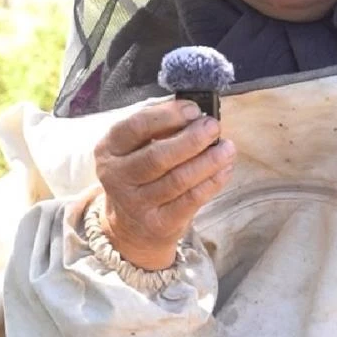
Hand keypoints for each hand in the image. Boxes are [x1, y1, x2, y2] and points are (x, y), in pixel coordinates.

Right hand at [93, 99, 235, 269]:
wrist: (130, 226)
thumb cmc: (139, 175)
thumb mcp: (135, 148)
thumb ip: (159, 128)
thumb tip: (195, 115)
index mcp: (109, 150)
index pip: (135, 127)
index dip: (167, 116)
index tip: (193, 110)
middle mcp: (117, 177)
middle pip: (157, 157)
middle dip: (191, 139)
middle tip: (213, 127)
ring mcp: (137, 204)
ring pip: (178, 179)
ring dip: (208, 161)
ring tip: (227, 148)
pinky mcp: (158, 223)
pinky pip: (190, 200)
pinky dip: (212, 182)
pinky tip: (224, 169)